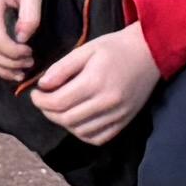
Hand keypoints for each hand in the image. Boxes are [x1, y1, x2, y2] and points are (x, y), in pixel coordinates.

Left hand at [29, 21, 161, 144]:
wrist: (150, 52)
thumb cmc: (115, 47)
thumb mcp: (85, 49)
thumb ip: (62, 68)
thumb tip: (42, 86)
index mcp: (95, 81)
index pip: (58, 102)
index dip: (40, 101)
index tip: (34, 94)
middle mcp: (107, 102)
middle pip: (66, 119)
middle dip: (48, 112)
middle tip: (43, 101)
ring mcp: (118, 114)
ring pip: (80, 131)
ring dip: (63, 123)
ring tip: (59, 109)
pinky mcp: (124, 121)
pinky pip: (98, 138)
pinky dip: (82, 133)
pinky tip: (77, 120)